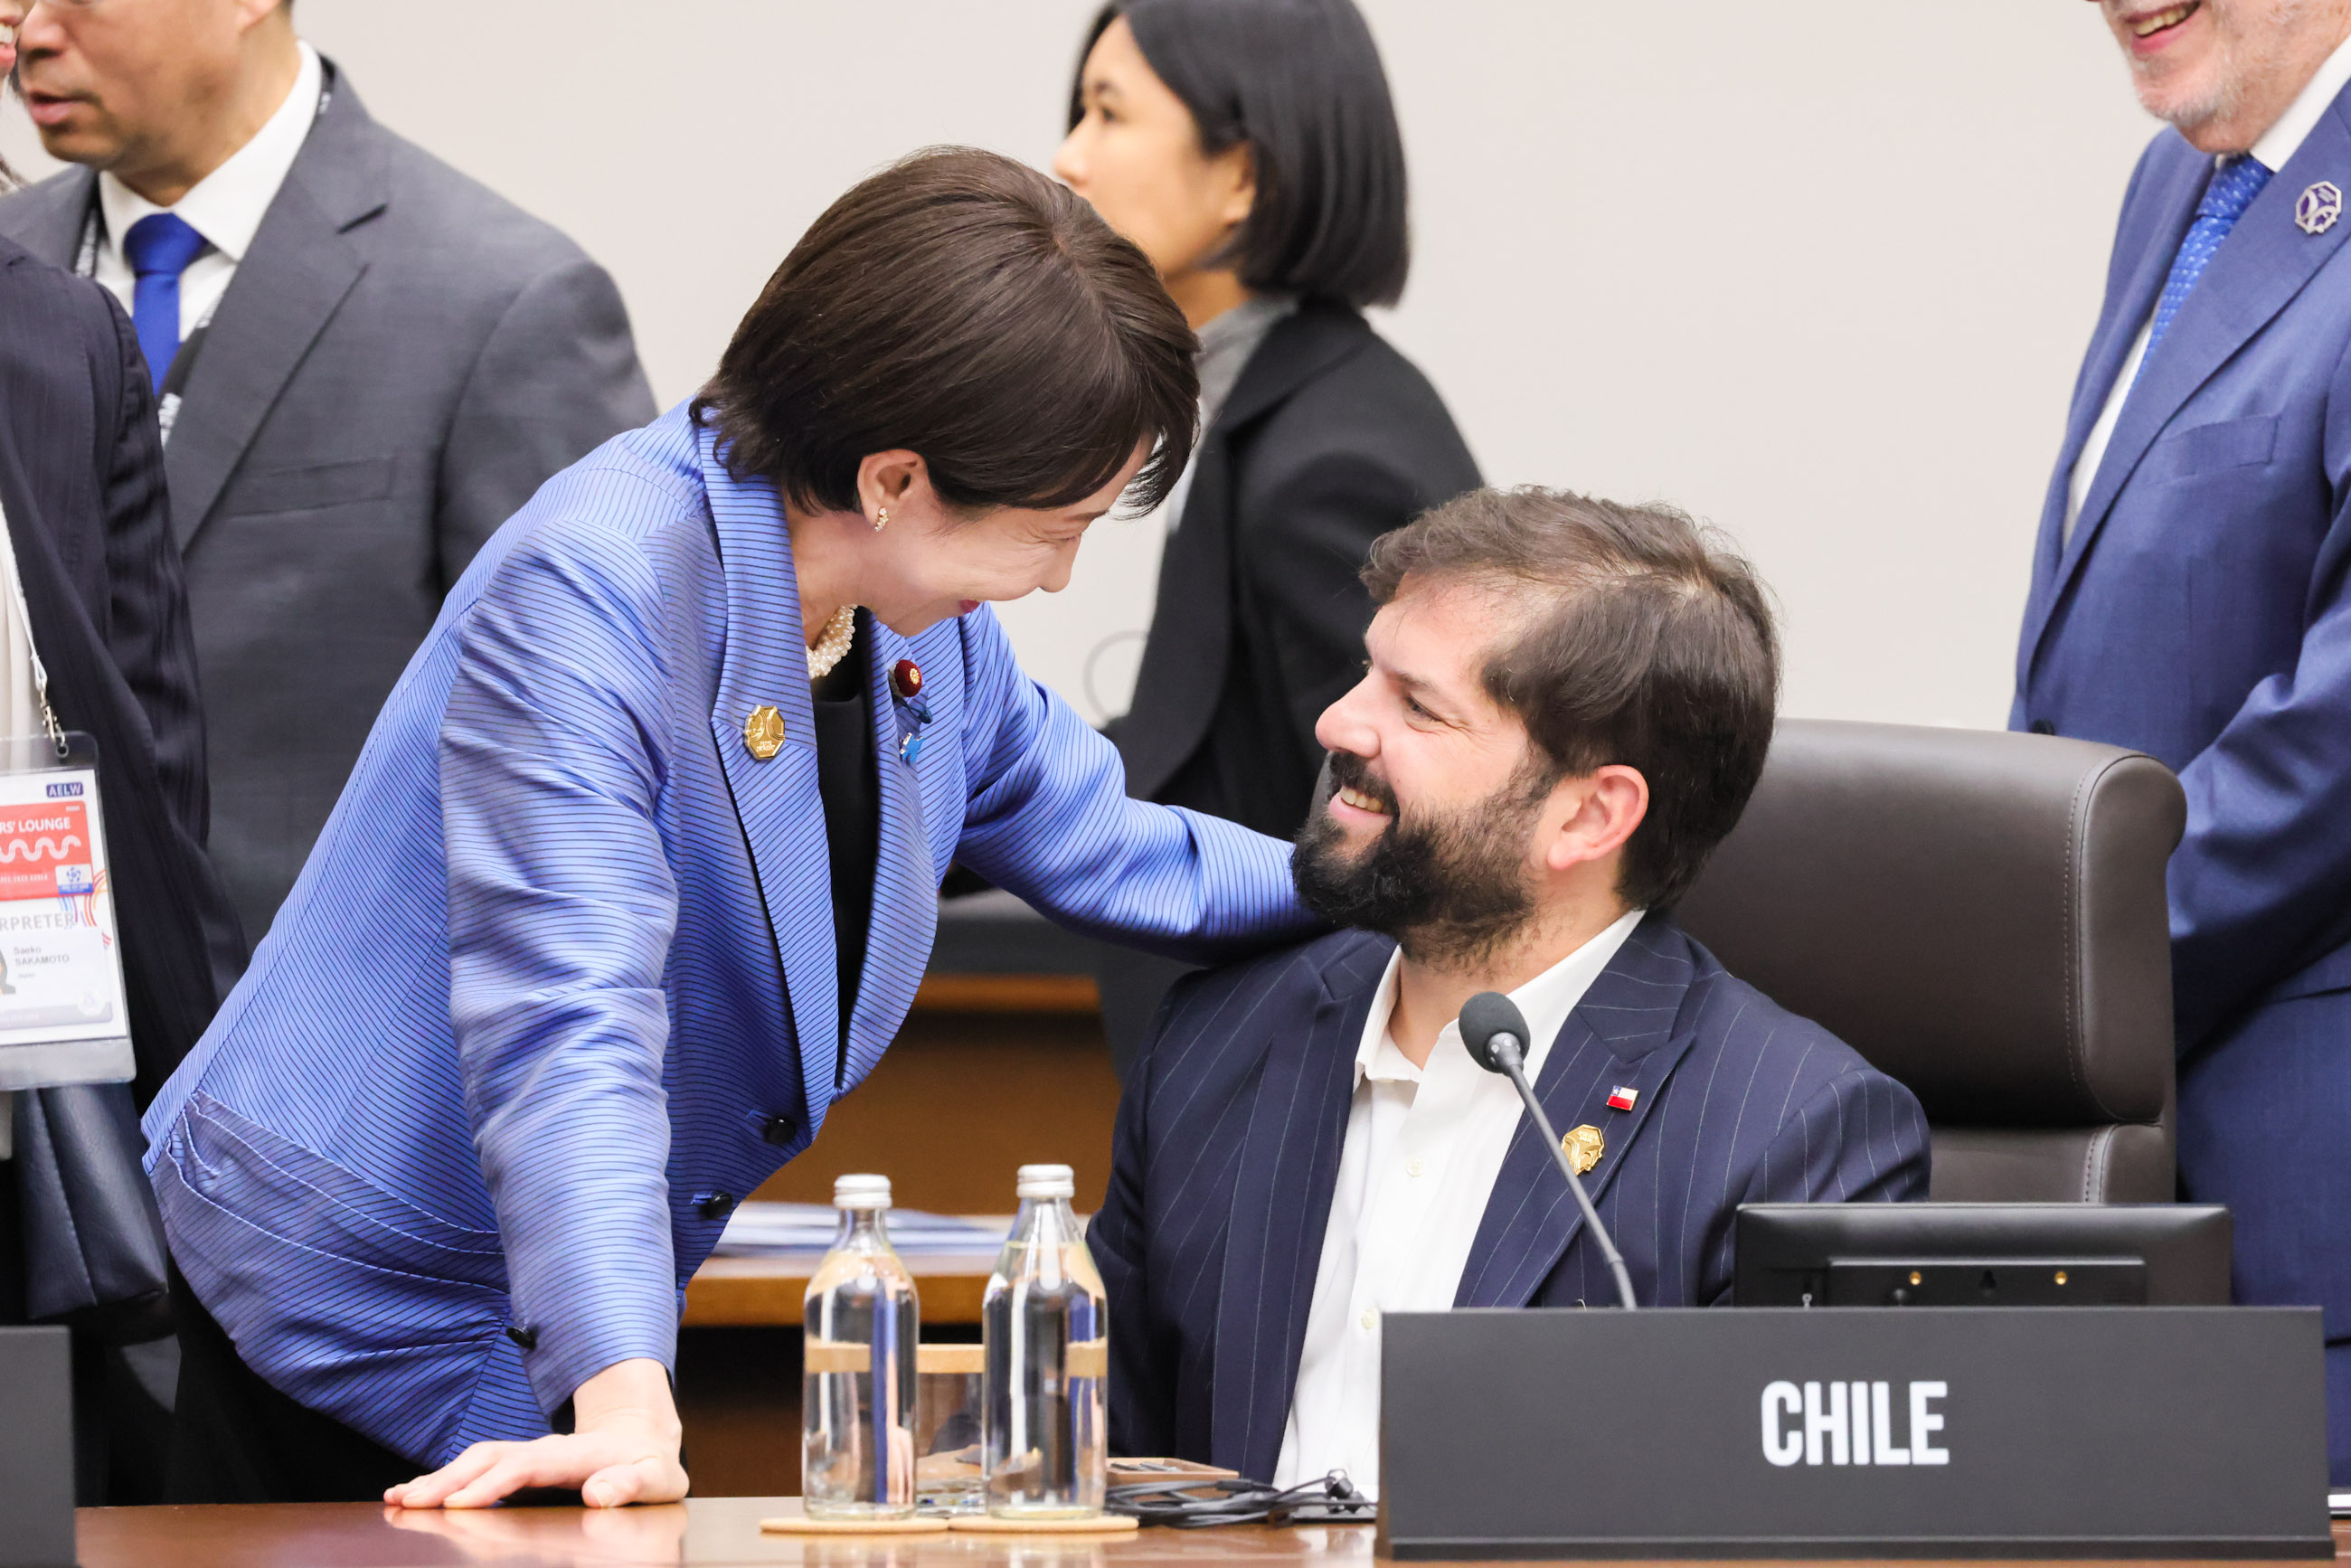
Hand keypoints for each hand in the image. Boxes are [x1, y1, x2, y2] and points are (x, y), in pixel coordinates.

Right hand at [384, 1357, 687, 1508]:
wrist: (642, 1436)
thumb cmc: (648, 1466)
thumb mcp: (655, 1479)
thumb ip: (628, 1485)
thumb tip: (599, 1494)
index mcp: (575, 1455)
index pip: (526, 1466)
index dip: (493, 1483)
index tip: (461, 1503)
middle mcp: (543, 1449)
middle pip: (489, 1458)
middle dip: (448, 1479)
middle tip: (410, 1503)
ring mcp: (527, 1453)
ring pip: (475, 1460)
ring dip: (437, 1478)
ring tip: (398, 1498)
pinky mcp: (517, 1463)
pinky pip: (474, 1467)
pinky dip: (441, 1479)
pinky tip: (410, 1494)